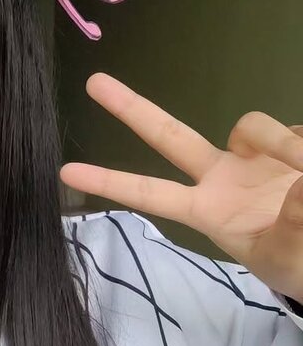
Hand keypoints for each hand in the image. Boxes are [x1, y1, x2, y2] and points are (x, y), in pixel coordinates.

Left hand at [60, 74, 302, 303]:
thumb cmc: (300, 263)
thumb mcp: (285, 259)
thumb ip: (288, 229)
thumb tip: (296, 186)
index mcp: (207, 210)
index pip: (151, 194)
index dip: (111, 182)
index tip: (66, 172)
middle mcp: (222, 176)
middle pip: (170, 136)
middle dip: (132, 108)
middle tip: (93, 81)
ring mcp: (254, 154)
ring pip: (250, 125)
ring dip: (280, 145)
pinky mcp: (291, 140)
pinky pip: (295, 134)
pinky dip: (302, 150)